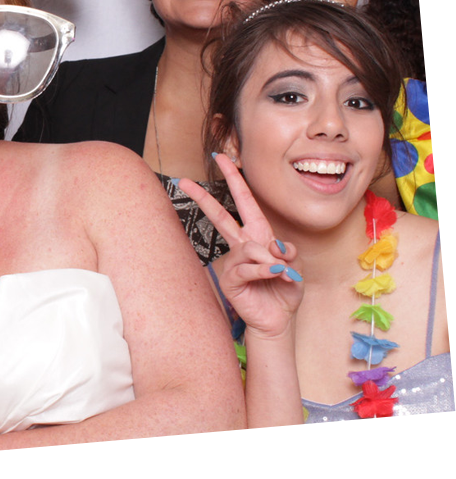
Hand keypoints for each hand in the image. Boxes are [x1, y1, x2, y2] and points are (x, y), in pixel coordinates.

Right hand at [178, 153, 303, 338]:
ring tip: (282, 273)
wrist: (278, 320)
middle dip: (203, 197)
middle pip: (220, 216)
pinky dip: (266, 272)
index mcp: (258, 235)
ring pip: (249, 247)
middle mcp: (242, 245)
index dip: (234, 179)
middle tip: (183, 181)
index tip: (222, 158)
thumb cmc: (284, 290)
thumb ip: (287, 251)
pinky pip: (249, 268)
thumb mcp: (295, 266)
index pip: (245, 202)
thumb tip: (272, 246)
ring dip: (269, 260)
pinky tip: (275, 276)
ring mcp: (234, 262)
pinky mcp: (231, 279)